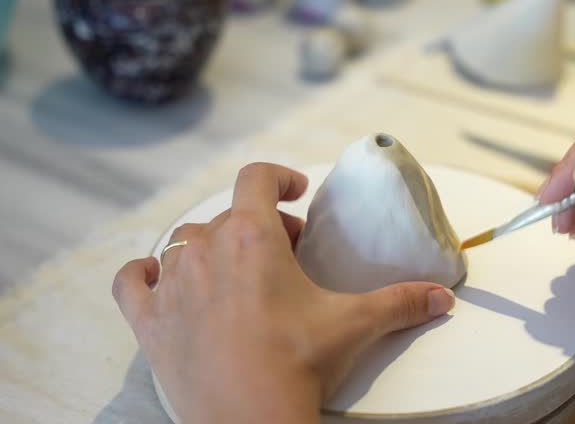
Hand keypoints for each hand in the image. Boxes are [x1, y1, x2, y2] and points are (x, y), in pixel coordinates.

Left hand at [112, 163, 455, 423]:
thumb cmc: (298, 364)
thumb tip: (440, 298)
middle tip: (287, 254)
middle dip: (259, 226)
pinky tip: (160, 279)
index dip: (280, 176)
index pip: (257, 178)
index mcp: (252, 236)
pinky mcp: (150, 322)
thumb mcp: (355, 324)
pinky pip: (132, 282)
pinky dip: (145, 275)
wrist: (251, 421)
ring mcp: (172, 286)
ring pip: (184, 243)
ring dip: (210, 248)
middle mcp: (205, 250)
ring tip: (236, 271)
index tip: (296, 191)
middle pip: (227, 215)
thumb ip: (402, 302)